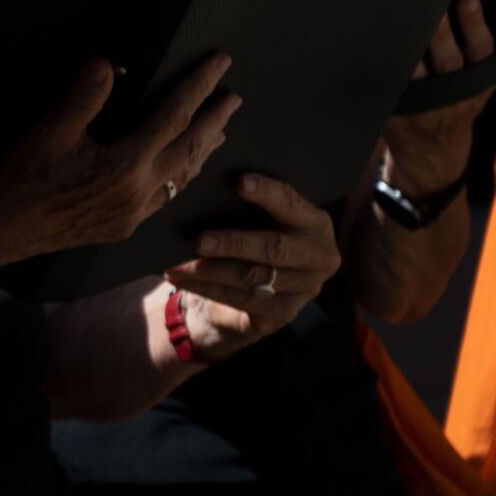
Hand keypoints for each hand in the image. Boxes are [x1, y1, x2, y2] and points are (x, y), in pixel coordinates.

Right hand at [0, 54, 237, 266]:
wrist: (1, 229)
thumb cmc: (22, 180)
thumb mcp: (49, 131)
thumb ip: (83, 96)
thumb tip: (105, 64)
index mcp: (126, 164)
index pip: (174, 116)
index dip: (199, 86)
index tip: (218, 64)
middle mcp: (140, 191)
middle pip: (189, 148)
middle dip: (215, 119)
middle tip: (234, 98)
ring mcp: (134, 213)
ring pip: (183, 176)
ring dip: (203, 149)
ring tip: (220, 130)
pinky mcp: (123, 226)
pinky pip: (166, 196)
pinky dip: (181, 175)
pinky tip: (181, 169)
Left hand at [165, 172, 338, 356]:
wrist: (254, 292)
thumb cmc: (253, 240)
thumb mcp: (257, 221)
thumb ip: (246, 207)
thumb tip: (208, 191)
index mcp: (315, 224)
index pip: (292, 204)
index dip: (267, 193)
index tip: (240, 183)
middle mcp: (318, 257)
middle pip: (274, 248)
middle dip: (233, 243)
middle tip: (199, 241)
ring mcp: (305, 288)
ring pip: (252, 277)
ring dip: (210, 271)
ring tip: (177, 264)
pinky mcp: (284, 312)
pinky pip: (241, 299)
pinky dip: (207, 288)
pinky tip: (183, 279)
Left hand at [379, 0, 495, 197]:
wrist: (432, 154)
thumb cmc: (457, 106)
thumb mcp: (482, 83)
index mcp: (476, 84)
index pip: (481, 51)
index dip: (475, 26)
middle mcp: (451, 94)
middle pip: (446, 58)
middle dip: (439, 31)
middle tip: (431, 3)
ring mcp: (421, 104)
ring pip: (413, 70)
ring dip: (407, 46)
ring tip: (398, 18)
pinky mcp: (393, 110)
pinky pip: (385, 83)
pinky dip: (379, 64)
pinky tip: (371, 41)